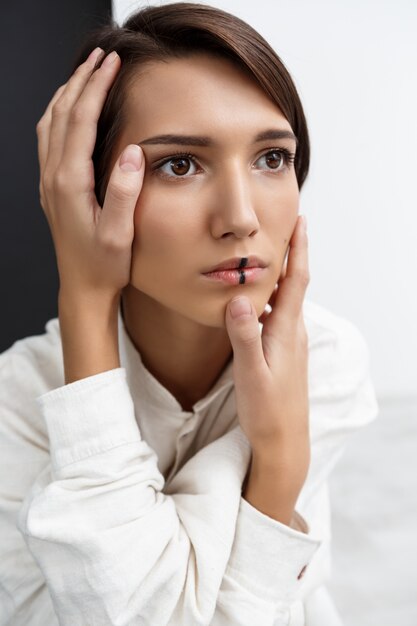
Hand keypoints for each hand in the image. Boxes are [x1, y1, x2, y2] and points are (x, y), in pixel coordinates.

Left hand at [36, 47, 144, 302]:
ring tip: (86, 73)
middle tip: (102, 56)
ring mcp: (49, 182)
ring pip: (50, 124)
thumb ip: (123, 192)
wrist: (82, 287)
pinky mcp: (52, 189)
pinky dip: (58, 115)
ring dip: (67, 94)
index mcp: (70, 183)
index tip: (111, 63)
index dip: (96, 87)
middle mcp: (54, 178)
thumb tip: (131, 152)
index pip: (80, 121)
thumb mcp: (119, 234)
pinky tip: (69, 112)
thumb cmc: (103, 265)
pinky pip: (48, 140)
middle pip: (62, 114)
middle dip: (81, 80)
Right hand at [225, 216, 309, 479]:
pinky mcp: (282, 353)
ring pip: (285, 299)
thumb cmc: (267, 410)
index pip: (297, 280)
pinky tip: (255, 300)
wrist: (284, 442)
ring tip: (264, 254)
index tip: (301, 220)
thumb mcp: (251, 373)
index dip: (299, 249)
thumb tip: (238, 297)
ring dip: (279, 275)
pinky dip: (270, 298)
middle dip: (290, 253)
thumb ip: (244, 336)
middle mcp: (292, 332)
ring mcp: (289, 343)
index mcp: (286, 331)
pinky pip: (277, 315)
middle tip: (281, 226)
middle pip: (294, 283)